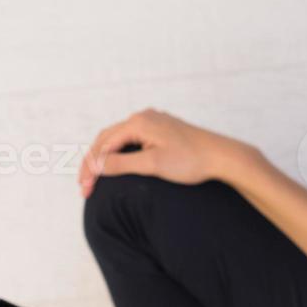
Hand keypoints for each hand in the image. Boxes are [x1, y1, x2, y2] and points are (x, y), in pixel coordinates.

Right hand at [78, 109, 246, 197]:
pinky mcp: (162, 130)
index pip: (103, 144)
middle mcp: (143, 117)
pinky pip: (133, 140)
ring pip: (119, 139)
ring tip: (95, 179)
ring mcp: (153, 122)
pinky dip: (120, 153)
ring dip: (105, 158)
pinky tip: (117, 167)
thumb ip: (122, 164)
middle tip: (85, 188)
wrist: (222, 157)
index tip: (84, 189)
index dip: (90, 167)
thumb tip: (96, 165)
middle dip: (93, 163)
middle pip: (107, 139)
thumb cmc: (191, 161)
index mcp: (138, 122)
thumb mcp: (153, 164)